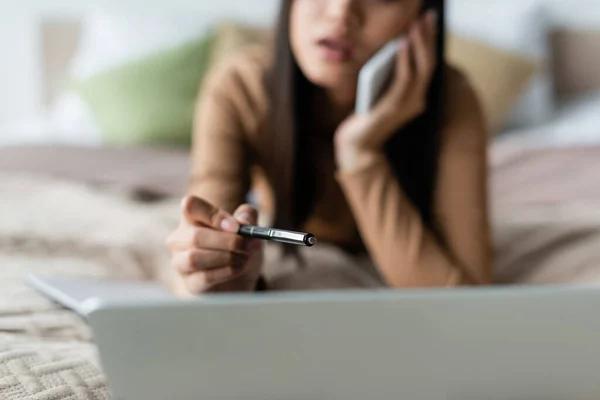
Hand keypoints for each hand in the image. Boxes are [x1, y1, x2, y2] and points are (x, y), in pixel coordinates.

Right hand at [166, 196, 263, 294]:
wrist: (241, 278)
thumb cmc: (239, 246)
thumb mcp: (249, 227)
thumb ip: (248, 216)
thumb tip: (242, 222)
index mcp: (192, 218)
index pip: (190, 205)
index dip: (213, 215)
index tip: (235, 226)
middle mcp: (180, 238)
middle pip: (195, 237)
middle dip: (228, 242)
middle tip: (248, 245)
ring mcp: (181, 262)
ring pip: (194, 258)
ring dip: (226, 257)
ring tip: (244, 257)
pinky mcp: (190, 283)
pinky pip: (204, 277)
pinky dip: (227, 271)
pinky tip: (239, 268)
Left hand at [335, 10, 437, 169]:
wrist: (357, 143)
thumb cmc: (367, 115)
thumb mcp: (382, 90)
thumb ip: (391, 74)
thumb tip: (397, 44)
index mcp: (417, 96)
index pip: (429, 64)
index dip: (430, 41)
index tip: (429, 20)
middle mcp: (417, 100)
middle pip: (429, 64)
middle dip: (428, 38)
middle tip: (427, 16)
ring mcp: (407, 105)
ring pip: (419, 70)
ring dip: (418, 45)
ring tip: (415, 25)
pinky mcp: (392, 108)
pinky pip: (402, 80)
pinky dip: (404, 60)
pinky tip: (401, 44)